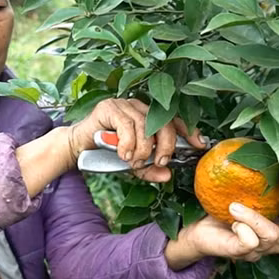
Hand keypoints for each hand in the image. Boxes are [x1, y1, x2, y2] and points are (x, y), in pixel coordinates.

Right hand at [66, 98, 207, 181]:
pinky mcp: (109, 107)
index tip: (199, 144)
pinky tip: (123, 154)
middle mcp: (139, 106)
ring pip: (145, 125)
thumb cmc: (108, 153)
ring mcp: (124, 104)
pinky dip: (128, 142)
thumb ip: (150, 169)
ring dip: (143, 148)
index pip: (174, 119)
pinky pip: (126, 124)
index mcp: (149, 115)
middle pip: (163, 122)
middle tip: (160, 161)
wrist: (79, 148)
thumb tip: (167, 174)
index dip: (188, 130)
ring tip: (134, 162)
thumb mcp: (134, 165)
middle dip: (165, 145)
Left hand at [164, 202, 278, 269]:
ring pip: (271, 235)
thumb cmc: (223, 210)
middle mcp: (271, 243)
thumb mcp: (249, 197)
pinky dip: (243, 226)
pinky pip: (249, 241)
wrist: (195, 229)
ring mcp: (256, 250)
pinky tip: (233, 219)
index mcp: (277, 229)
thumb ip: (265, 188)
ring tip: (237, 206)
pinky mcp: (239, 252)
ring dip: (256, 218)